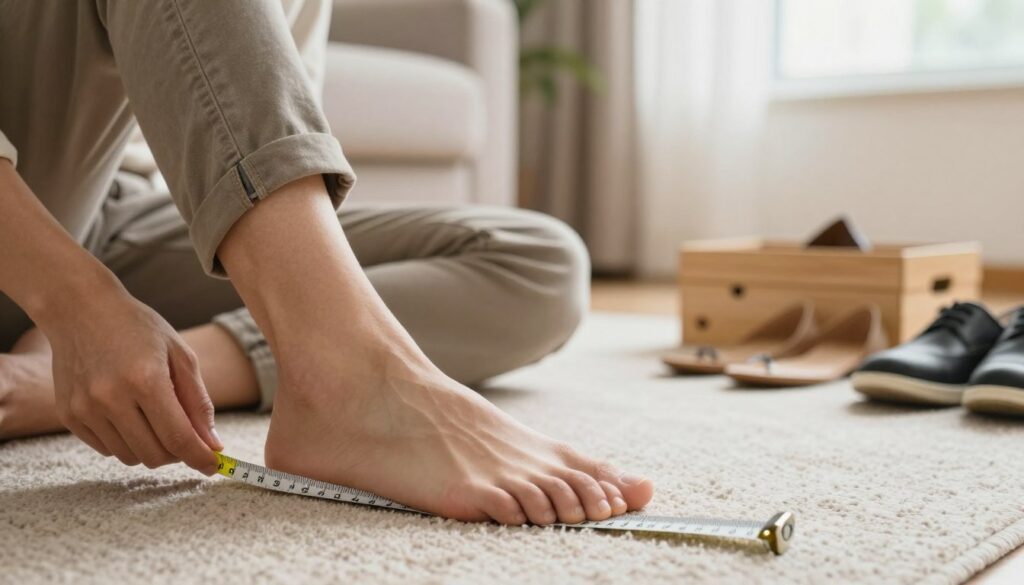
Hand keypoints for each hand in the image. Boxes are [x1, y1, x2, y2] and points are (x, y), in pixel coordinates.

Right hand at [42, 284, 222, 473]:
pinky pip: (106, 449)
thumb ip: (198, 402)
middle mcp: (111, 397)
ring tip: (157, 420)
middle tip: (187, 438)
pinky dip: (126, 442)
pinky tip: (131, 416)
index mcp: (145, 379)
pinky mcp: (69, 415)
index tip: (213, 466)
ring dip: (152, 449)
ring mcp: (85, 408)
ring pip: (130, 457)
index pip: (178, 438)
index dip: (200, 458)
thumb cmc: (137, 327)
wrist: (80, 308)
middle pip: (154, 455)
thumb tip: (212, 443)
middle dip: (178, 454)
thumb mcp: (180, 354)